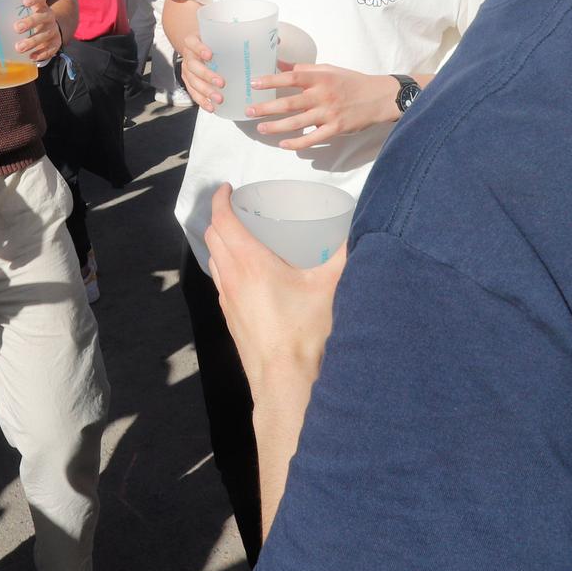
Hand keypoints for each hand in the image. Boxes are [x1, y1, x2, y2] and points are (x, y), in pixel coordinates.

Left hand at [14, 0, 63, 62]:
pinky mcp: (56, 42)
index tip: (25, 2)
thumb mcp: (21, 13)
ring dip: (32, 41)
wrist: (49, 29)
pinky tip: (31, 57)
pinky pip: (51, 48)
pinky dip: (41, 53)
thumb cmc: (28, 19)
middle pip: (43, 16)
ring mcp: (53, 29)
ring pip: (46, 34)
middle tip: (16, 28)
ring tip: (18, 48)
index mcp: (40, 5)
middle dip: (30, 22)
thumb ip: (7, 15)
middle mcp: (48, 15)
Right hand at [176, 31, 225, 111]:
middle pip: (193, 66)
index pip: (193, 43)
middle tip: (221, 83)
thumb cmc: (211, 42)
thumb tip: (262, 40)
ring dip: (206, 91)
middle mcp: (188, 56)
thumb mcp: (218, 36)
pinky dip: (202, 101)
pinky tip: (211, 107)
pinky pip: (193, 93)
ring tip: (219, 99)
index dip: (199, 49)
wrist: (196, 47)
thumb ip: (233, 38)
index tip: (209, 55)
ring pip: (193, 82)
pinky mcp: (188, 82)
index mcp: (193, 41)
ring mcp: (187, 70)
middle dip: (207, 75)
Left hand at [206, 184, 347, 399]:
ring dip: (221, 242)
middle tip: (238, 208)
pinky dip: (226, 266)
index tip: (227, 188)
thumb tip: (358, 229)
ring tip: (241, 237)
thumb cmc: (306, 334)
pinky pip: (221, 282)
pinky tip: (247, 274)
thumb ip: (344, 253)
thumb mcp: (331, 286)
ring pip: (214, 261)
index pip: (223, 220)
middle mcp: (232, 279)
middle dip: (220, 217)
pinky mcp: (231, 320)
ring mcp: (228, 301)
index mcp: (250, 263)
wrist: (287, 382)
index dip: (221, 200)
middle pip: (213, 237)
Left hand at [246, 61, 398, 149]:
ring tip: (261, 128)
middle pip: (289, 103)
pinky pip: (313, 138)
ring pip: (297, 123)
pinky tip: (283, 144)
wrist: (378, 97)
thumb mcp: (328, 69)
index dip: (271, 80)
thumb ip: (304, 68)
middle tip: (249, 111)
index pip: (291, 77)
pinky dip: (297, 143)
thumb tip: (279, 63)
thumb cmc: (351, 81)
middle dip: (266, 108)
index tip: (254, 83)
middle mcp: (322, 95)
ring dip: (276, 127)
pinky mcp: (336, 129)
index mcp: (320, 78)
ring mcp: (329, 113)